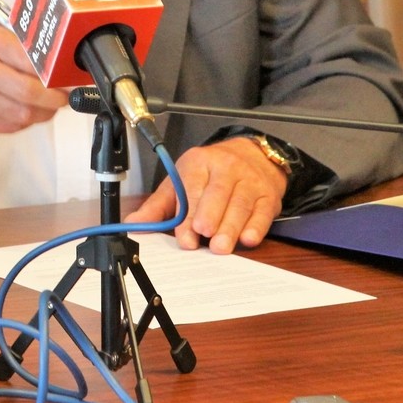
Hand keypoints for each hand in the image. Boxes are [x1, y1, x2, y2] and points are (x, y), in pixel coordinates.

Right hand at [0, 18, 66, 135]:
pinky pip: (11, 126)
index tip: (66, 74)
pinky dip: (25, 120)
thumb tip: (54, 56)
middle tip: (64, 95)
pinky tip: (25, 110)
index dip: (54, 71)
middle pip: (30, 92)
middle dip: (55, 97)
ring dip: (44, 112)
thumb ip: (17, 41)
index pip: (30, 58)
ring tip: (48, 103)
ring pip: (24, 114)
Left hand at [124, 138, 287, 253]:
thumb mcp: (180, 181)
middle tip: (203, 237)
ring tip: (221, 246)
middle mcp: (226, 168)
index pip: (192, 187)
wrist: (252, 156)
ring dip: (230, 227)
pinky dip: (256, 227)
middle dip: (210, 217)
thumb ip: (159, 205)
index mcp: (199, 162)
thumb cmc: (210, 173)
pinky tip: (248, 239)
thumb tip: (134, 223)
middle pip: (217, 194)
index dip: (188, 214)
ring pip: (240, 204)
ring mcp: (250, 181)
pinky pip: (263, 212)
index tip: (185, 237)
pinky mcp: (268, 195)